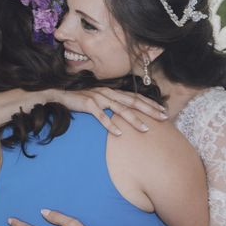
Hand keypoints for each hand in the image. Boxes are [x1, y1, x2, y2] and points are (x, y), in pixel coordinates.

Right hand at [51, 87, 167, 135]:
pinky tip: (118, 133)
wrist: (61, 95)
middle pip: (133, 102)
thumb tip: (127, 114)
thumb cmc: (82, 100)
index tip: (164, 111)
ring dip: (134, 120)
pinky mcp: (88, 104)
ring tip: (145, 129)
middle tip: (163, 118)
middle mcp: (109, 93)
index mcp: (113, 92)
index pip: (136, 97)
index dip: (151, 104)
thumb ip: (113, 104)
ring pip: (120, 109)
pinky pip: (101, 116)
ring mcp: (99, 98)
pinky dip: (110, 124)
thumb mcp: (100, 100)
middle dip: (149, 110)